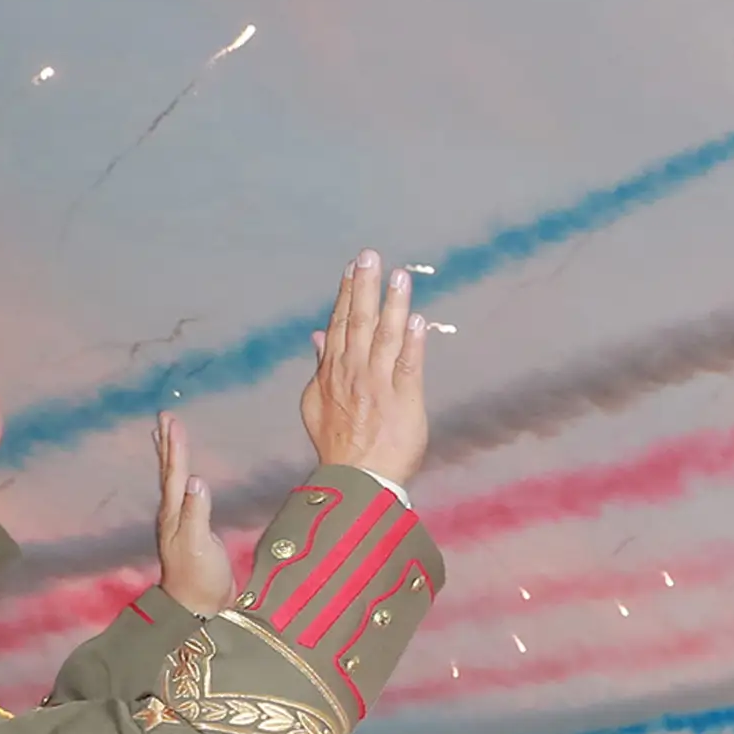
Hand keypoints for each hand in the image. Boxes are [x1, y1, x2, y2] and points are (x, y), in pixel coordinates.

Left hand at [151, 414, 227, 608]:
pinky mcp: (191, 529)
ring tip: (166, 438)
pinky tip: (185, 477)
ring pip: (172, 481)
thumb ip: (197, 513)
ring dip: (170, 458)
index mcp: (174, 513)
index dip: (175, 446)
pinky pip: (183, 493)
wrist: (199, 606)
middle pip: (168, 472)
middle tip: (164, 417)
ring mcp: (180, 522)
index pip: (174, 473)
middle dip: (168, 444)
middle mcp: (172, 513)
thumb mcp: (199, 545)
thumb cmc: (200, 578)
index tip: (172, 419)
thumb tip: (195, 480)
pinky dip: (181, 477)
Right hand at [298, 254, 429, 483]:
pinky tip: (417, 319)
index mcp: (333, 370)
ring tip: (398, 276)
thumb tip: (317, 336)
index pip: (340, 323)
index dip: (346, 293)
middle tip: (370, 255)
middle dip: (364, 286)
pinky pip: (408, 366)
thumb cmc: (339, 443)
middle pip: (358, 321)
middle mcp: (353, 372)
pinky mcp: (403, 400)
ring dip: (392, 305)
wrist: (356, 478)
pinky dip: (412, 342)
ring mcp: (377, 385)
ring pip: (384, 337)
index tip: (352, 267)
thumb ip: (320, 366)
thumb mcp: (316, 402)